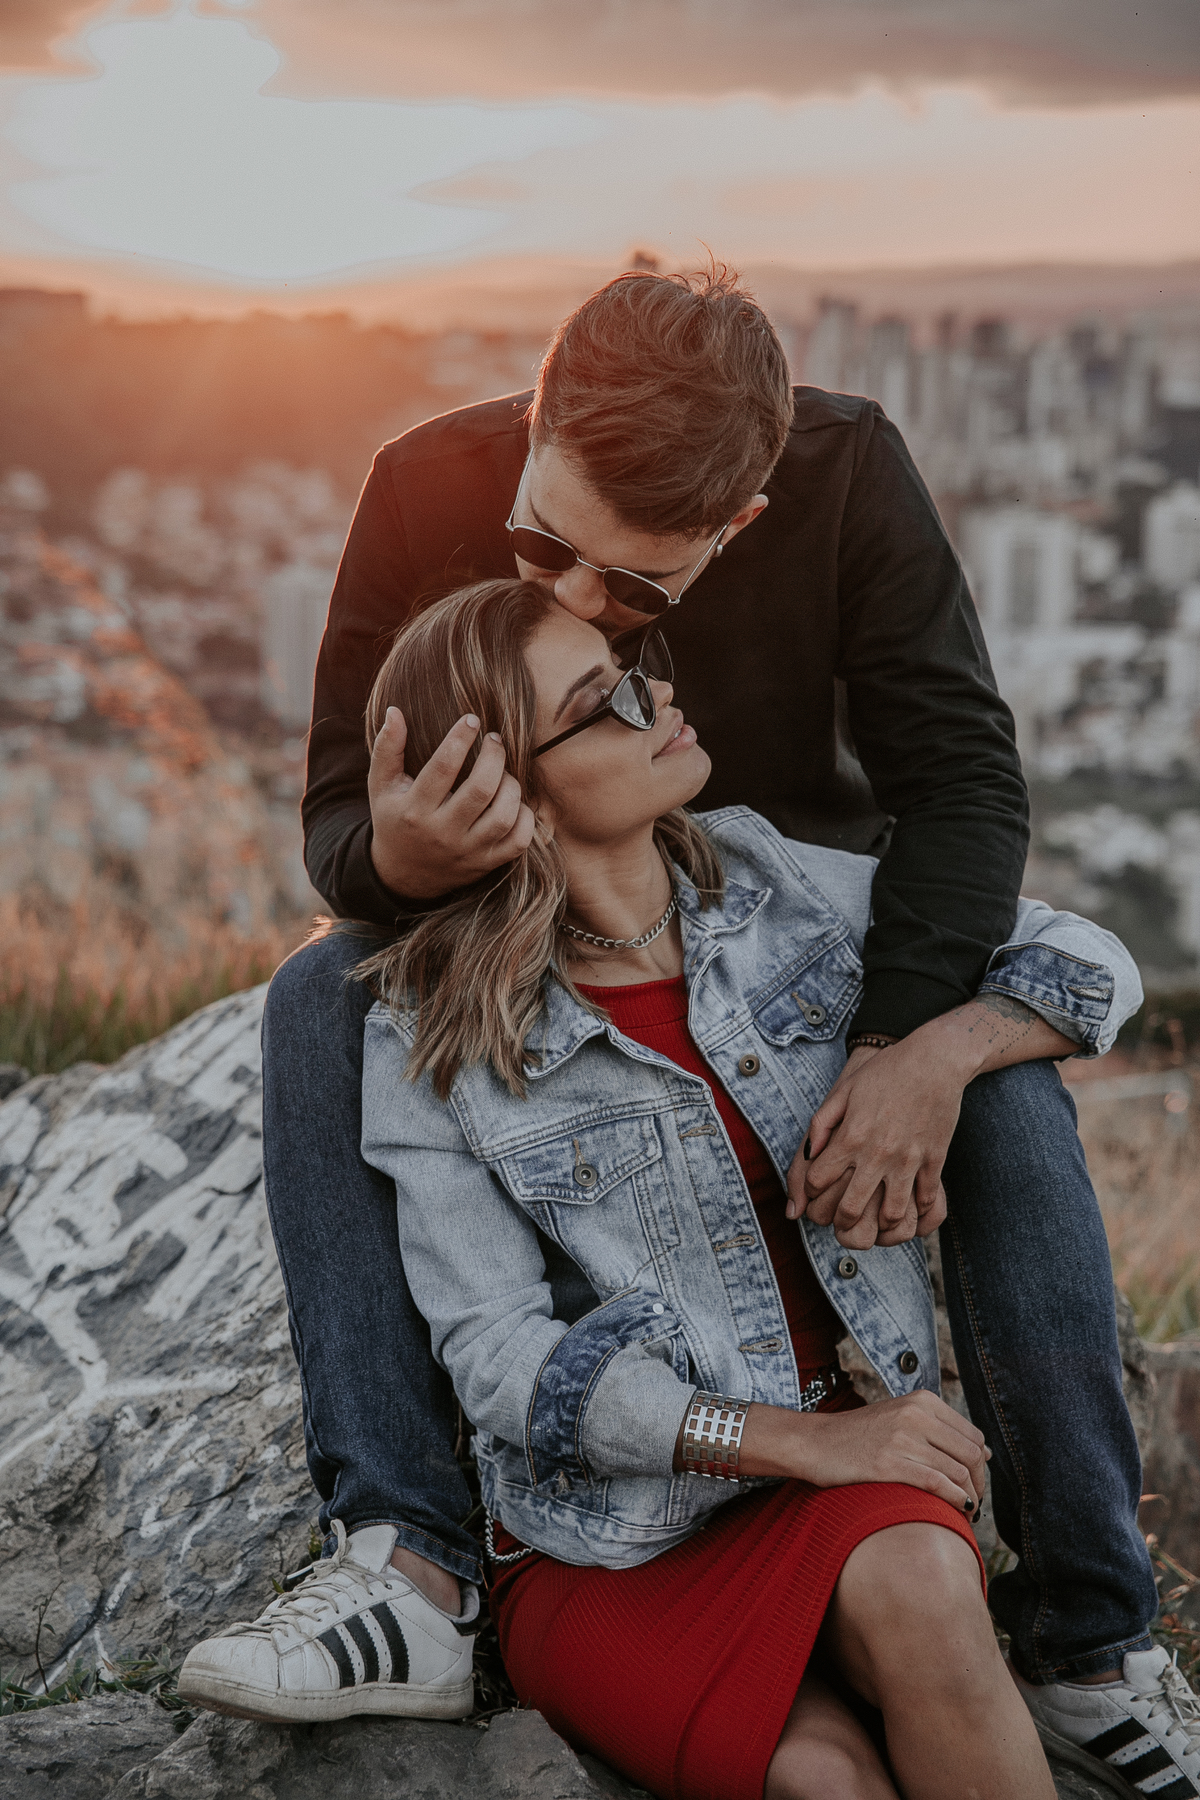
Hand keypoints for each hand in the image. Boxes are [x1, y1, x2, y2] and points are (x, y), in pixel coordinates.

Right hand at [368, 708, 535, 900]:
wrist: (403, 874)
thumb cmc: (395, 818)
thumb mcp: (381, 786)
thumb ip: (387, 748)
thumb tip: (395, 711)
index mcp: (414, 810)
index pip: (442, 768)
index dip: (460, 738)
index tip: (472, 720)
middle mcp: (442, 833)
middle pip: (480, 790)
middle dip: (494, 757)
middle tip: (494, 740)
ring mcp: (467, 851)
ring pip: (503, 816)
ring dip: (511, 786)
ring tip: (504, 771)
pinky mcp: (485, 863)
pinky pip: (518, 842)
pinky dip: (524, 817)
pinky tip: (514, 801)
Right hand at [739, 1391, 989, 1514]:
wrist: (814, 1442)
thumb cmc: (858, 1436)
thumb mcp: (900, 1417)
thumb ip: (939, 1429)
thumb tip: (985, 1452)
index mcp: (922, 1400)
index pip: (973, 1436)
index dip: (981, 1465)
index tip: (976, 1484)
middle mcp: (915, 1414)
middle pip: (971, 1454)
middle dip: (980, 1484)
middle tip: (975, 1503)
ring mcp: (901, 1438)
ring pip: (958, 1472)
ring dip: (970, 1498)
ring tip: (967, 1513)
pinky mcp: (888, 1463)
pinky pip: (937, 1484)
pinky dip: (955, 1501)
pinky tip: (957, 1513)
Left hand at [787, 1041, 956, 1249]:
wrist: (934, 1061)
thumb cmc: (885, 1073)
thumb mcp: (843, 1091)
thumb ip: (821, 1124)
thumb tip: (808, 1156)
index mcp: (850, 1136)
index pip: (817, 1181)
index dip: (809, 1191)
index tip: (815, 1190)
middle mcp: (877, 1154)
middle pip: (851, 1208)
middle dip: (840, 1222)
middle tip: (841, 1222)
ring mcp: (908, 1160)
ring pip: (892, 1214)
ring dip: (881, 1224)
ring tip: (875, 1221)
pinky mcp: (934, 1160)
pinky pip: (926, 1199)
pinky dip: (917, 1210)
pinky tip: (908, 1205)